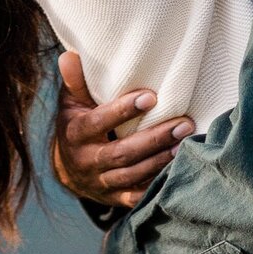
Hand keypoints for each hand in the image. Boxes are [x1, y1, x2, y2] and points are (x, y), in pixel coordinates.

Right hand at [52, 50, 193, 209]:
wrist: (68, 168)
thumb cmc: (76, 123)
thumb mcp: (72, 102)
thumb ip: (76, 81)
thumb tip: (69, 55)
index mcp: (75, 133)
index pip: (99, 121)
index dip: (123, 111)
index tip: (151, 97)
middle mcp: (86, 160)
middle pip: (122, 153)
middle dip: (154, 139)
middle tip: (183, 124)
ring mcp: (100, 182)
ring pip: (132, 175)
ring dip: (160, 161)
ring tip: (184, 144)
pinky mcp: (113, 197)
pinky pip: (136, 196)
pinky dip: (155, 186)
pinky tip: (176, 171)